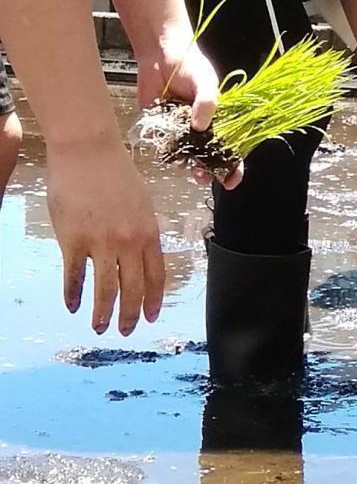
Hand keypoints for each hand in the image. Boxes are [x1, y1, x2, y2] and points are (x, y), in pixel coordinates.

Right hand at [48, 138, 164, 334]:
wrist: (88, 152)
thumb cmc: (116, 173)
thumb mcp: (141, 203)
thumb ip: (140, 231)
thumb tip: (137, 256)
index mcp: (149, 231)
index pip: (156, 275)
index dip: (153, 300)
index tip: (151, 317)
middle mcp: (129, 241)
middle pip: (133, 288)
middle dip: (130, 314)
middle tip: (125, 331)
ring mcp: (100, 242)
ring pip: (106, 289)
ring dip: (103, 313)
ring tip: (99, 328)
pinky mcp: (73, 241)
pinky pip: (74, 276)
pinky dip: (73, 294)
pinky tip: (73, 306)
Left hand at [136, 28, 241, 189]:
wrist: (160, 53)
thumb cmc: (191, 65)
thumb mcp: (207, 82)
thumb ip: (207, 103)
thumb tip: (200, 127)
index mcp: (218, 117)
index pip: (231, 146)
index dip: (234, 166)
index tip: (232, 180)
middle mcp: (200, 126)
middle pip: (208, 156)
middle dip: (208, 171)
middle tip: (204, 177)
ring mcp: (180, 127)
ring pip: (186, 155)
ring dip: (187, 165)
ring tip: (188, 167)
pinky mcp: (160, 125)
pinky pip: (164, 144)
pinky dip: (166, 152)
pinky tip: (169, 152)